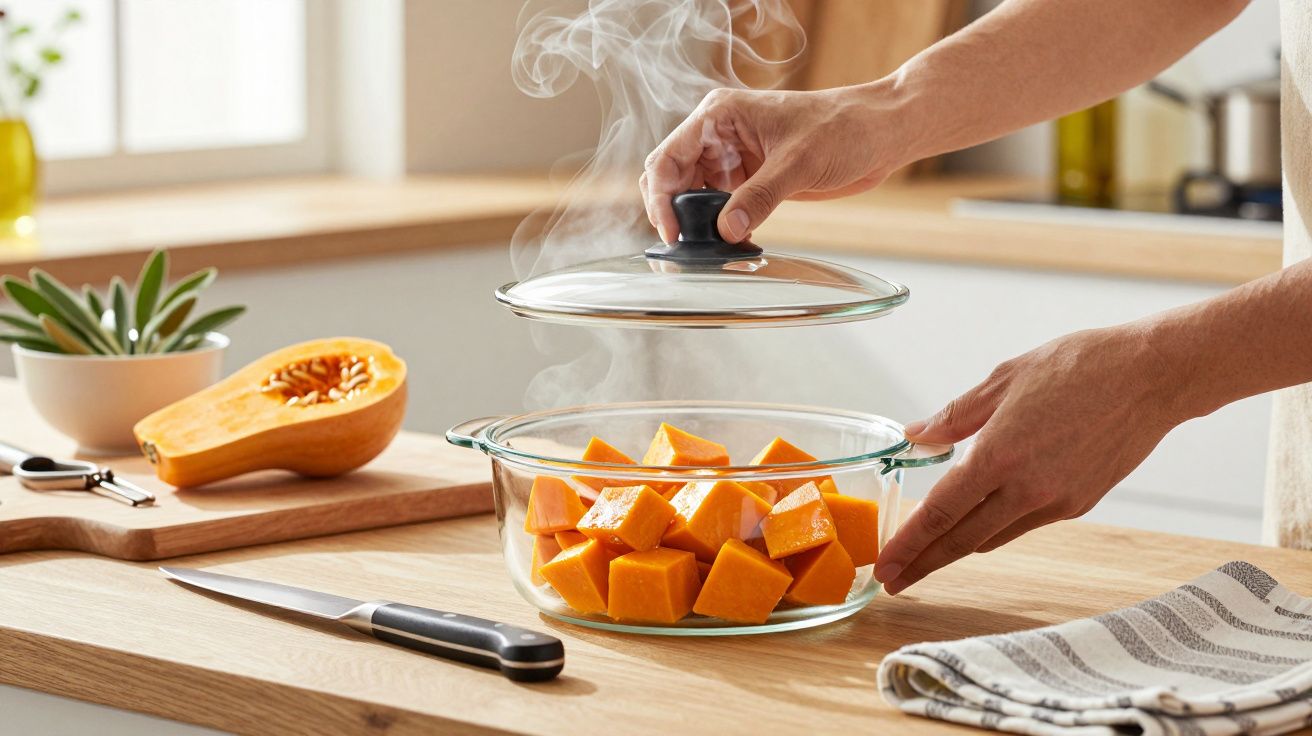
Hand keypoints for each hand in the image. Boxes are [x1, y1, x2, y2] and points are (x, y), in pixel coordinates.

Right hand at [640, 84, 909, 243]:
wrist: (882, 133)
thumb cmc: (844, 128)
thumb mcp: (798, 162)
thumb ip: (759, 196)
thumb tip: (726, 231)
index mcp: (720, 116)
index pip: (668, 158)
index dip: (661, 197)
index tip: (673, 232)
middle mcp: (720, 136)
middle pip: (673, 178)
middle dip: (673, 212)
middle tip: (686, 247)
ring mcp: (734, 158)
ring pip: (693, 196)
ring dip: (697, 223)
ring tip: (710, 250)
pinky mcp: (751, 179)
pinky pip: (720, 207)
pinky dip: (720, 227)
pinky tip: (733, 243)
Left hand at [875, 324, 1186, 594]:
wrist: (1153, 377)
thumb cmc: (1079, 366)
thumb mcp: (1004, 379)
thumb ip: (956, 416)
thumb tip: (915, 436)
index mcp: (1000, 455)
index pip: (940, 513)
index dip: (909, 545)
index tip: (884, 568)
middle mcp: (1027, 489)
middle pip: (962, 540)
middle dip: (923, 564)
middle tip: (893, 580)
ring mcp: (1057, 501)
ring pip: (993, 536)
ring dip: (959, 547)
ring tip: (928, 554)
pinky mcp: (1080, 504)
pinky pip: (1024, 523)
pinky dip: (996, 526)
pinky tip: (981, 518)